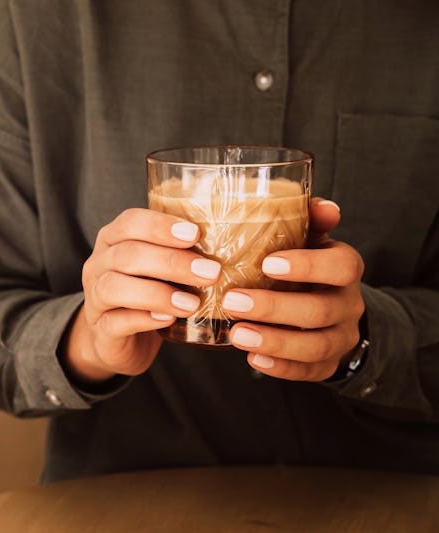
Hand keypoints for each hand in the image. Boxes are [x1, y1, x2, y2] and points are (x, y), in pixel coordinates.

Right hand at [63, 209, 220, 382]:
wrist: (117, 341)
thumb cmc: (145, 296)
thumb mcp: (158, 269)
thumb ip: (179, 254)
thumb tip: (227, 243)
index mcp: (112, 241)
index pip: (129, 222)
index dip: (160, 226)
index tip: (195, 234)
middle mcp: (98, 265)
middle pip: (127, 254)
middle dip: (171, 262)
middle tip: (209, 273)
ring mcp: (93, 298)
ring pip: (115, 287)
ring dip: (158, 293)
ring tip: (192, 303)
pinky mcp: (100, 330)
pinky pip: (116, 321)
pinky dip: (144, 319)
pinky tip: (169, 319)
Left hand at [223, 199, 365, 380]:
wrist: (329, 308)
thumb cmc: (305, 266)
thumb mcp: (309, 239)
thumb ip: (309, 220)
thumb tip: (323, 206)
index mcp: (345, 268)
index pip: (341, 267)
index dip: (307, 266)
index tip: (267, 263)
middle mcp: (348, 304)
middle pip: (320, 310)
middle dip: (275, 308)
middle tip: (233, 301)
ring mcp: (340, 337)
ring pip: (315, 345)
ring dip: (274, 340)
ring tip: (236, 334)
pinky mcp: (326, 364)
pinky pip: (308, 371)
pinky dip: (280, 367)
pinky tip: (252, 358)